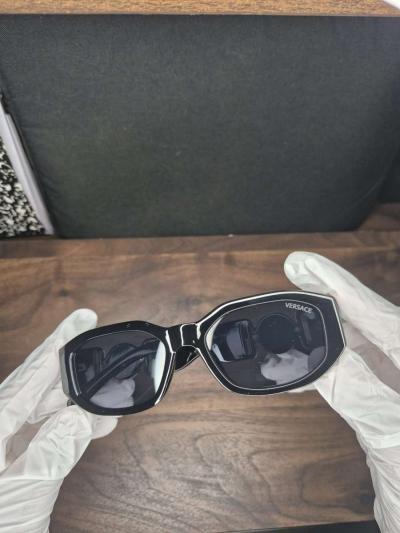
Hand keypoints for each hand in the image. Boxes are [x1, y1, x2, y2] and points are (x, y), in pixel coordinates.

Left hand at [0, 310, 117, 532]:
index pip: (23, 385)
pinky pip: (49, 431)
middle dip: (61, 357)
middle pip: (31, 385)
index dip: (53, 352)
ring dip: (76, 396)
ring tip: (104, 381)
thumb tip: (79, 417)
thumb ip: (49, 455)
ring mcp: (7, 446)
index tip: (76, 324)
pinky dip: (75, 425)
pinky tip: (98, 420)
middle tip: (84, 326)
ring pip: (43, 407)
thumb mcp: (20, 498)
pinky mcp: (19, 460)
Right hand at [284, 252, 399, 532]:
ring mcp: (397, 390)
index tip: (305, 265)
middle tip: (298, 272)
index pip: (379, 315)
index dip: (339, 286)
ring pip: (359, 348)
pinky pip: (352, 376)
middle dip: (330, 295)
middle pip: (369, 323)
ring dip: (325, 328)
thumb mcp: (392, 435)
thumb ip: (358, 391)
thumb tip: (323, 355)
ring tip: (298, 304)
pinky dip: (325, 366)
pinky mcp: (386, 410)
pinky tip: (306, 362)